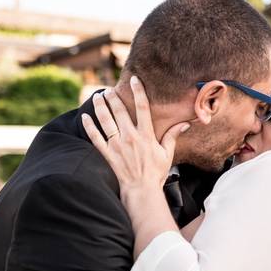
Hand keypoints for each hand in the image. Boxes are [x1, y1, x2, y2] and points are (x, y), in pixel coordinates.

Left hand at [82, 77, 190, 201]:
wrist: (142, 191)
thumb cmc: (156, 173)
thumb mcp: (167, 154)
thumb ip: (173, 136)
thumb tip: (186, 123)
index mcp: (146, 135)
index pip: (142, 107)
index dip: (138, 91)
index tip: (134, 80)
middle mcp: (130, 137)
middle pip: (120, 111)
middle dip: (114, 97)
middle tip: (109, 89)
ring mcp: (117, 145)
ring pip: (106, 120)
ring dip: (101, 106)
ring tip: (98, 97)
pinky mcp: (108, 154)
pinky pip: (95, 138)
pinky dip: (89, 127)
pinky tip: (85, 117)